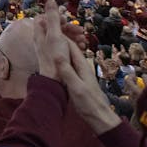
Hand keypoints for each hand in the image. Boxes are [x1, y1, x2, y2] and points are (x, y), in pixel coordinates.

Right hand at [33, 5, 119, 134]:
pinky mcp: (79, 81)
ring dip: (59, 49)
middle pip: (69, 48)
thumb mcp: (76, 88)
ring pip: (68, 57)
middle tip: (45, 31)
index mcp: (82, 66)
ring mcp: (81, 74)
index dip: (59, 35)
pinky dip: (60, 60)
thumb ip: (67, 72)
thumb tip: (57, 54)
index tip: (48, 27)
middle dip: (59, 38)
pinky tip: (54, 63)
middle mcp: (82, 67)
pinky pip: (68, 66)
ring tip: (46, 43)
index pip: (69, 46)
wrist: (101, 119)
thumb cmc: (89, 105)